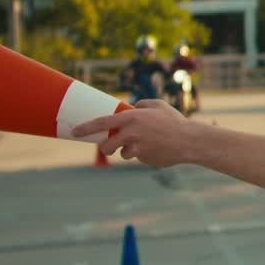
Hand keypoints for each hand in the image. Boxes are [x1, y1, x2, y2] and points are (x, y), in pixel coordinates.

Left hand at [73, 99, 191, 167]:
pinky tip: (157, 149)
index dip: (86, 128)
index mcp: (132, 117)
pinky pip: (138, 158)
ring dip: (130, 150)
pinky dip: (144, 154)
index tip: (74, 131)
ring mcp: (137, 148)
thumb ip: (141, 105)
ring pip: (123, 153)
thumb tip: (130, 107)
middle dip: (107, 148)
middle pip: (107, 145)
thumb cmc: (174, 121)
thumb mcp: (158, 105)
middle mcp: (131, 133)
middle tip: (112, 146)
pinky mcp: (144, 159)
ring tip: (148, 144)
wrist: (190, 141)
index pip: (102, 122)